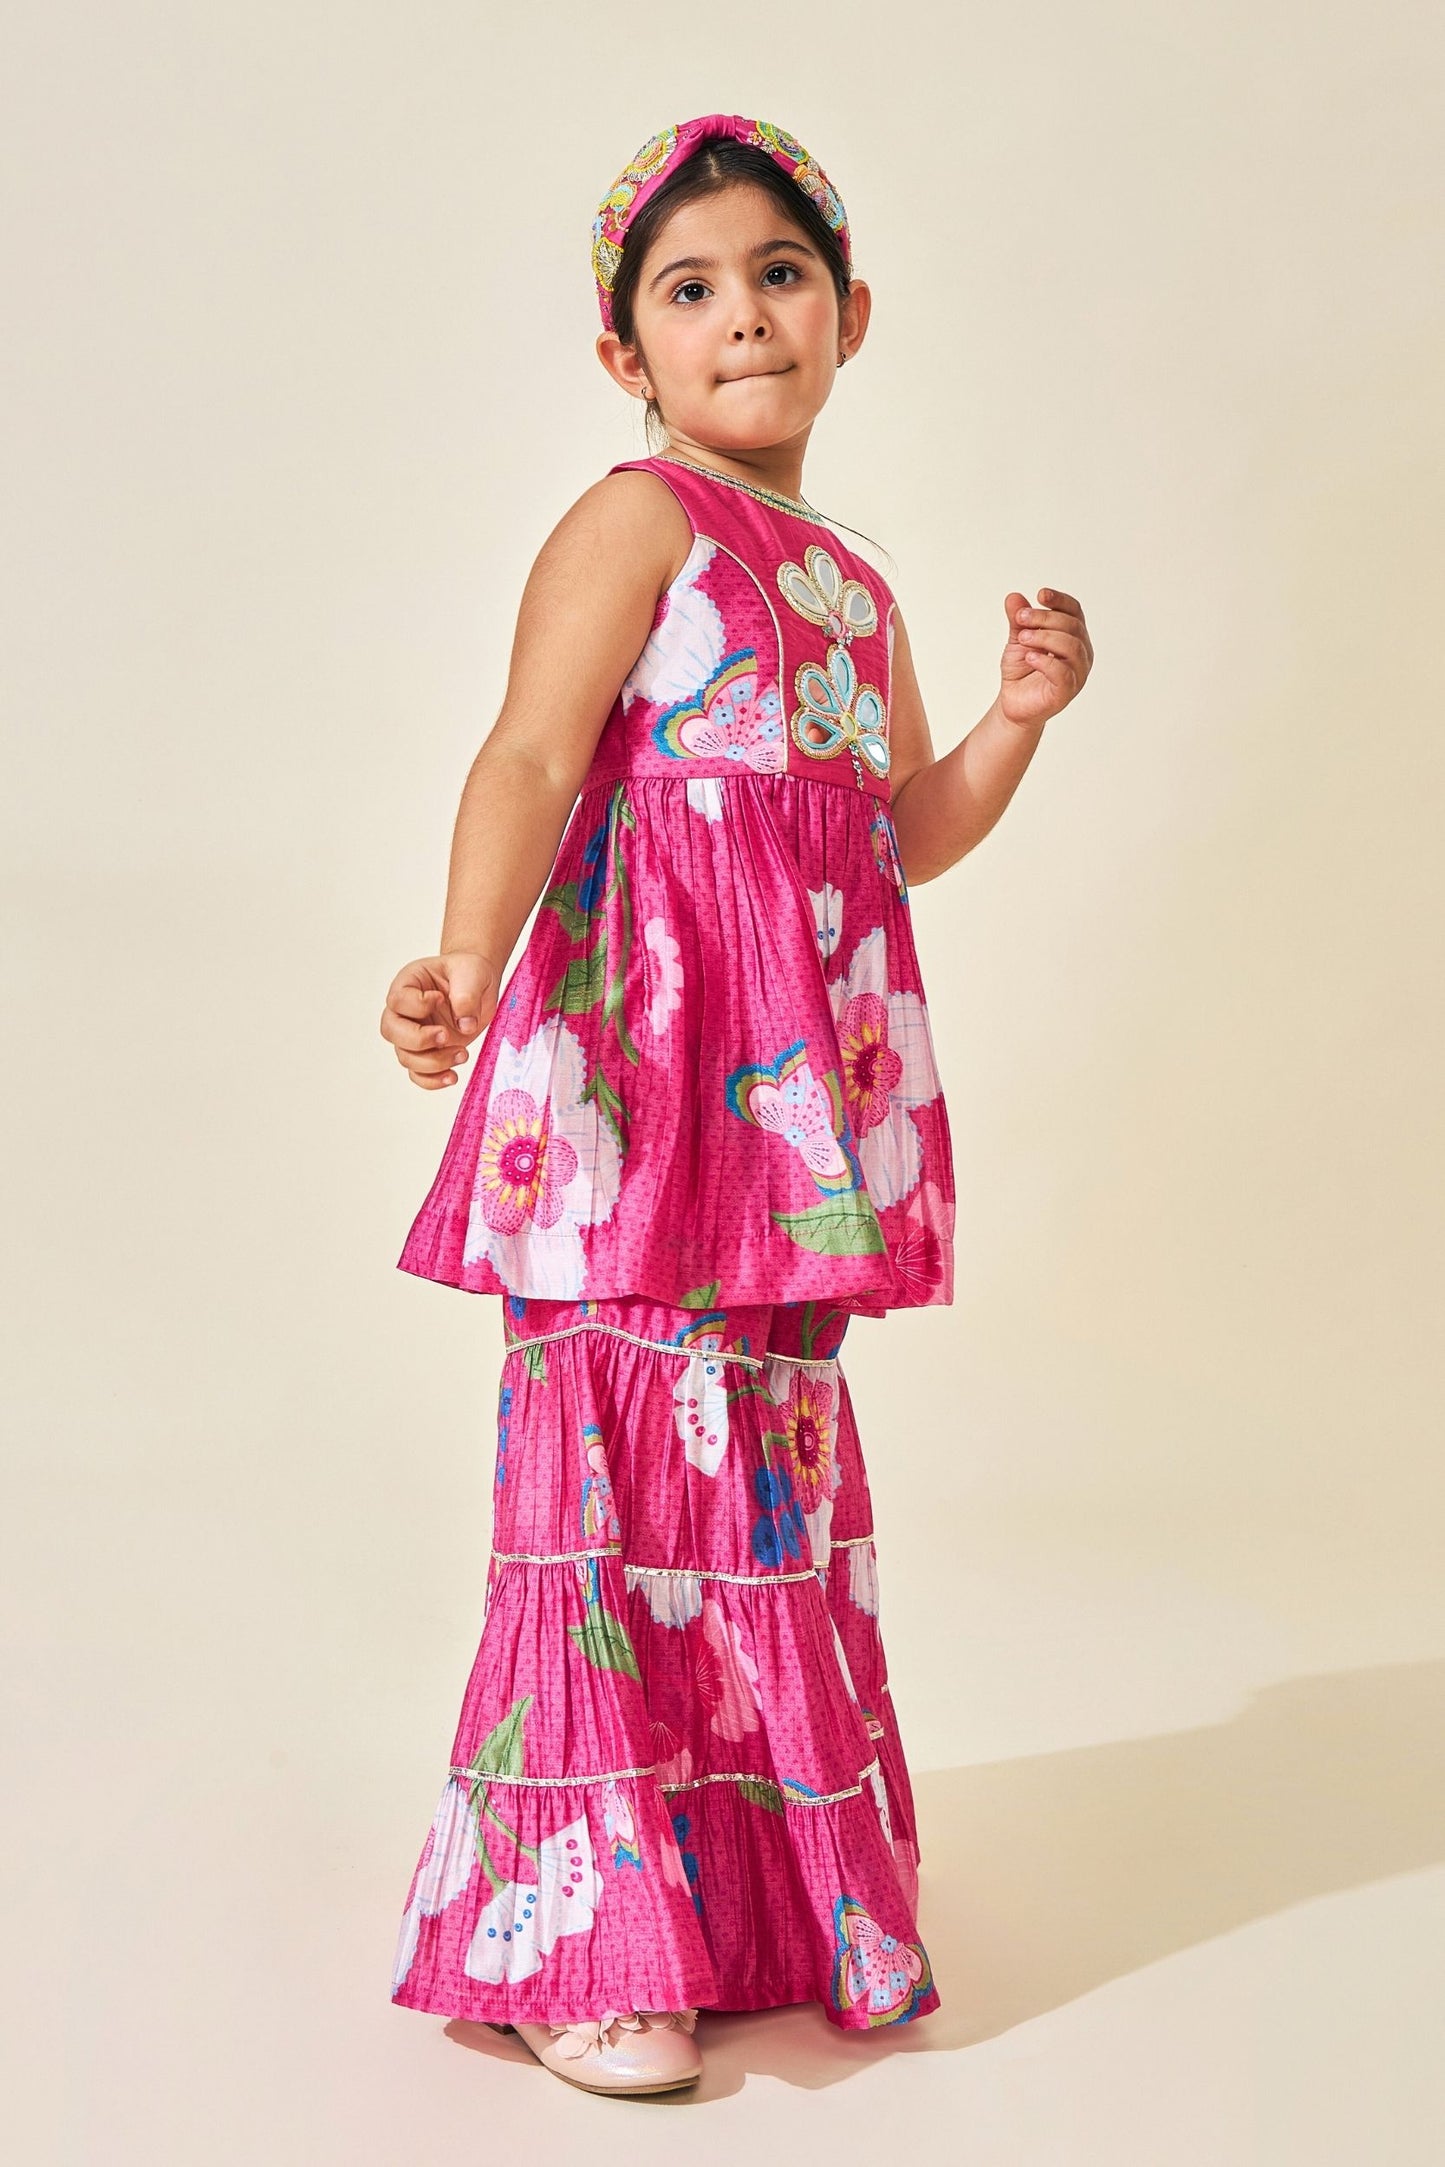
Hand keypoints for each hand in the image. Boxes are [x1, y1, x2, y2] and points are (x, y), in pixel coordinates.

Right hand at [379, 951, 499, 1089]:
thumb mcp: (473, 973)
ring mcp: (414, 1034)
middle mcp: (405, 1011)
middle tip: (446, 1035)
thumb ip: (466, 995)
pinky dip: (433, 1080)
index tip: (441, 998)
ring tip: (463, 1053)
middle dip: (419, 1039)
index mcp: (408, 984)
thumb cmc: (470, 973)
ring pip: (405, 1057)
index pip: (397, 1000)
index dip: (418, 1005)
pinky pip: (418, 1074)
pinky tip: (452, 1077)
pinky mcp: (427, 1052)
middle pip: (391, 1031)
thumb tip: (464, 1025)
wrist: (481, 986)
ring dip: (434, 1062)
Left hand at [999, 588, 1092, 726]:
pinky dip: (1046, 661)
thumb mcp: (1017, 640)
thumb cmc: (1021, 671)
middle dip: (1044, 618)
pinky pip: (1063, 672)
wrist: (1012, 703)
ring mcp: (1077, 673)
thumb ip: (1018, 620)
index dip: (1060, 600)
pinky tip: (1030, 657)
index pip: (1074, 611)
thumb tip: (1013, 596)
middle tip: (1021, 617)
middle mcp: (1081, 653)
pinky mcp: (1067, 691)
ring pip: (1072, 646)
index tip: (1040, 594)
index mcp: (1073, 636)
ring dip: (1045, 636)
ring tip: (1023, 638)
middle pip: (1072, 626)